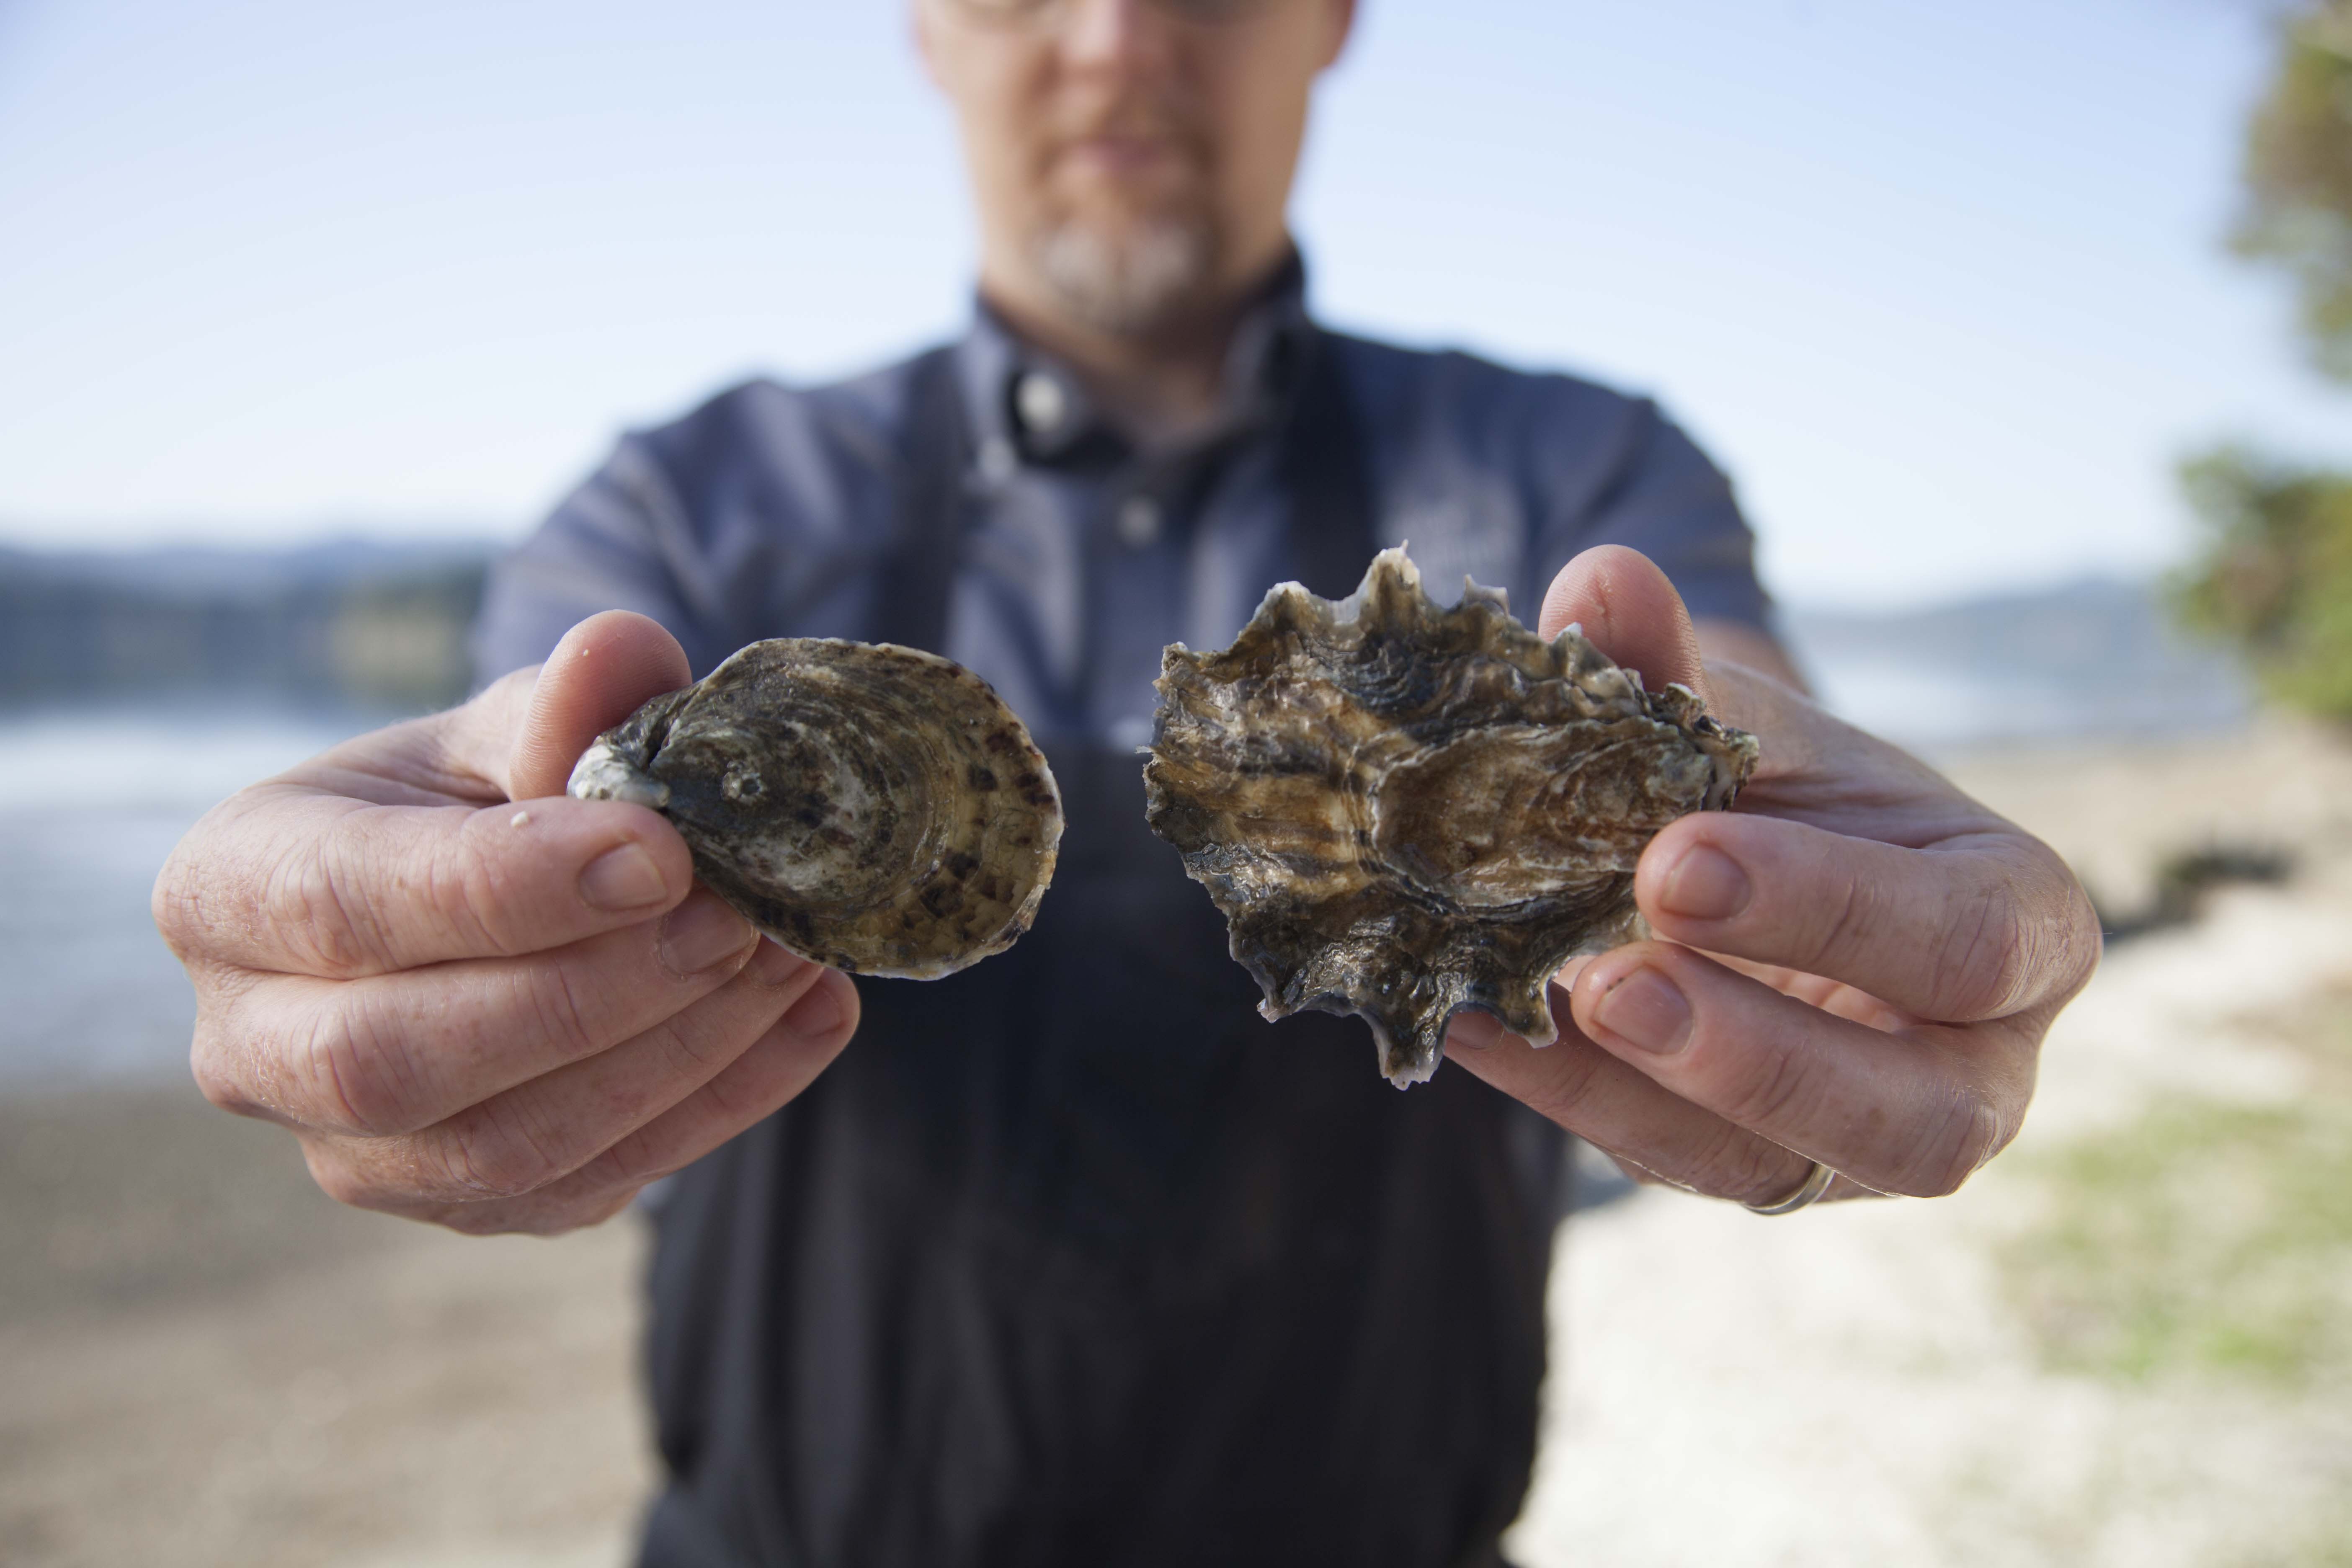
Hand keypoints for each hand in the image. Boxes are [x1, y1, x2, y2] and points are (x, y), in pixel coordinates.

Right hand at [153, 612, 859, 1234]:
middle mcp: (252, 1045)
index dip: (508, 886)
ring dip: (675, 1053)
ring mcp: (354, 1151)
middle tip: (737, 917)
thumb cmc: (483, 799)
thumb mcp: (512, 727)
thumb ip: (564, 702)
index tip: (660, 851)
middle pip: (400, 1057)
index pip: (348, 904)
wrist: (500, 900)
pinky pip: (592, 1185)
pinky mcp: (465, 1208)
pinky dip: (721, 1101)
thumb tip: (624, 652)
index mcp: (229, 887)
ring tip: (791, 956)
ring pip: (505, 1147)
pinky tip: (811, 1013)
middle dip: (592, 992)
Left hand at [1444, 548, 2100, 1205]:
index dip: (1825, 910)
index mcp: (2024, 930)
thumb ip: (1685, 670)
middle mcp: (1974, 1065)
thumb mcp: (1757, 728)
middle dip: (1754, 1052)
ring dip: (1642, 1096)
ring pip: (1777, 1168)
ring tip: (1524, 1007)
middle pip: (1913, 1115)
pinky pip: (1667, 1159)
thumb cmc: (1789, 789)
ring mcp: (1861, 1142)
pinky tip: (1475, 1021)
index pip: (1962, 943)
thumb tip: (1598, 580)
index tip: (1675, 860)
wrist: (1758, 858)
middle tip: (1613, 982)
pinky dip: (1567, 1095)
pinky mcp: (1751, 1170)